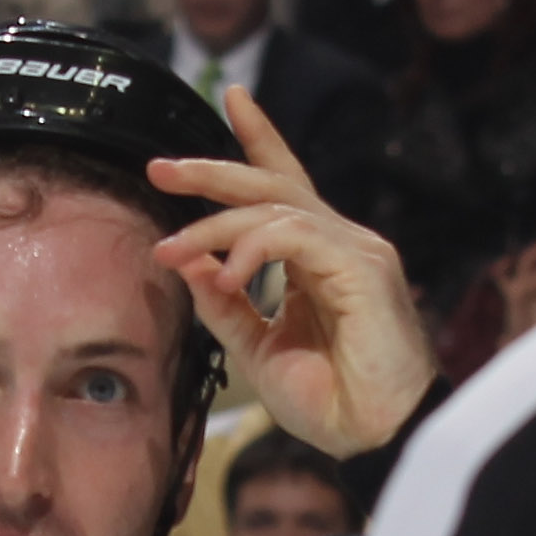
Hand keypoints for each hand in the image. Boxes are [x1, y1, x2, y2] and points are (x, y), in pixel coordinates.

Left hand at [149, 86, 432, 458]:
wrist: (375, 437)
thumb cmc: (330, 400)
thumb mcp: (258, 348)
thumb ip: (225, 304)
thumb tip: (187, 261)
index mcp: (319, 258)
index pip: (287, 185)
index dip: (261, 140)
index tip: (234, 99)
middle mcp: (341, 244)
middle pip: (273, 185)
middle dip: (214, 171)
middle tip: (161, 168)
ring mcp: (356, 251)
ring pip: (276, 209)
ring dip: (215, 225)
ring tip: (173, 250)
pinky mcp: (362, 268)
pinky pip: (296, 236)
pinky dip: (252, 249)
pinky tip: (227, 274)